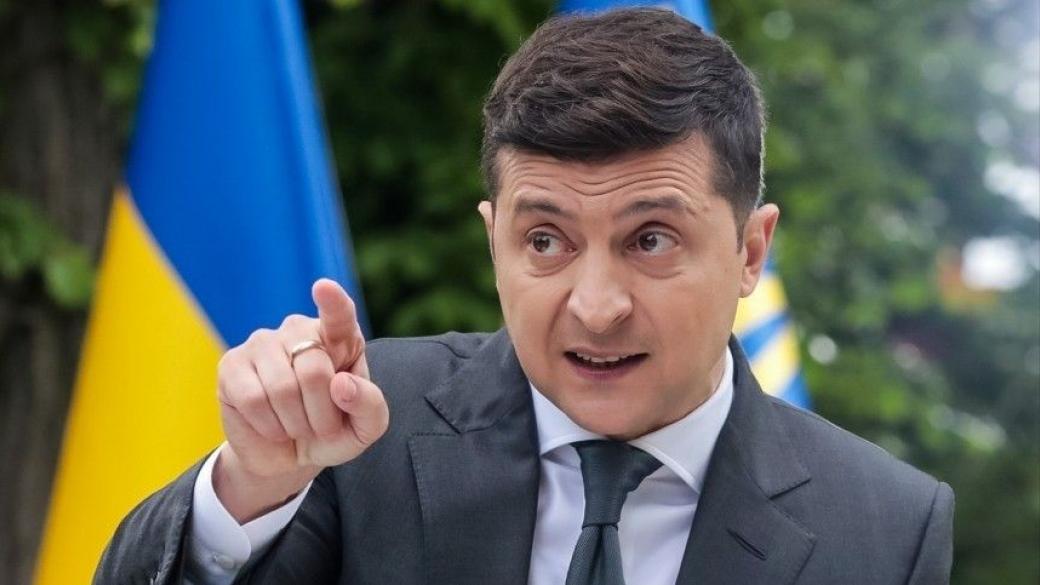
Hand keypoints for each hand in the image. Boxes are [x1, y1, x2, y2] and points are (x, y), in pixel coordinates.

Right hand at [213, 278, 388, 520]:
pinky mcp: (232, 364)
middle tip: (320, 426)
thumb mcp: (364, 428)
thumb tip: (341, 384)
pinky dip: (268, 425)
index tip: (323, 287)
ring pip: (282, 388)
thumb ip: (369, 405)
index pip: (338, 314)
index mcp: (340, 337)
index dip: (332, 302)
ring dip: (295, 423)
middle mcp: (299, 329)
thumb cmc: (332, 432)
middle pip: (314, 371)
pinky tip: (271, 425)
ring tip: (296, 425)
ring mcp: (263, 342)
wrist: (288, 457)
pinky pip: (252, 399)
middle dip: (321, 414)